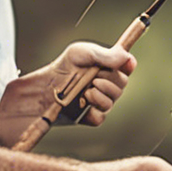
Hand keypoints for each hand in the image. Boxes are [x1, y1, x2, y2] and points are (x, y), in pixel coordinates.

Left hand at [0, 42, 135, 144]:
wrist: (43, 87)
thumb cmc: (62, 67)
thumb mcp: (81, 53)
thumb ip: (105, 55)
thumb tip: (127, 56)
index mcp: (106, 67)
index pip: (127, 67)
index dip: (128, 65)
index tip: (126, 64)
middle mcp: (105, 84)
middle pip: (122, 85)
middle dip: (109, 81)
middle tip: (94, 78)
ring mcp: (98, 101)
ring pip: (112, 101)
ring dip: (101, 95)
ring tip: (86, 91)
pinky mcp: (89, 116)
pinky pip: (100, 117)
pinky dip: (94, 110)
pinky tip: (83, 103)